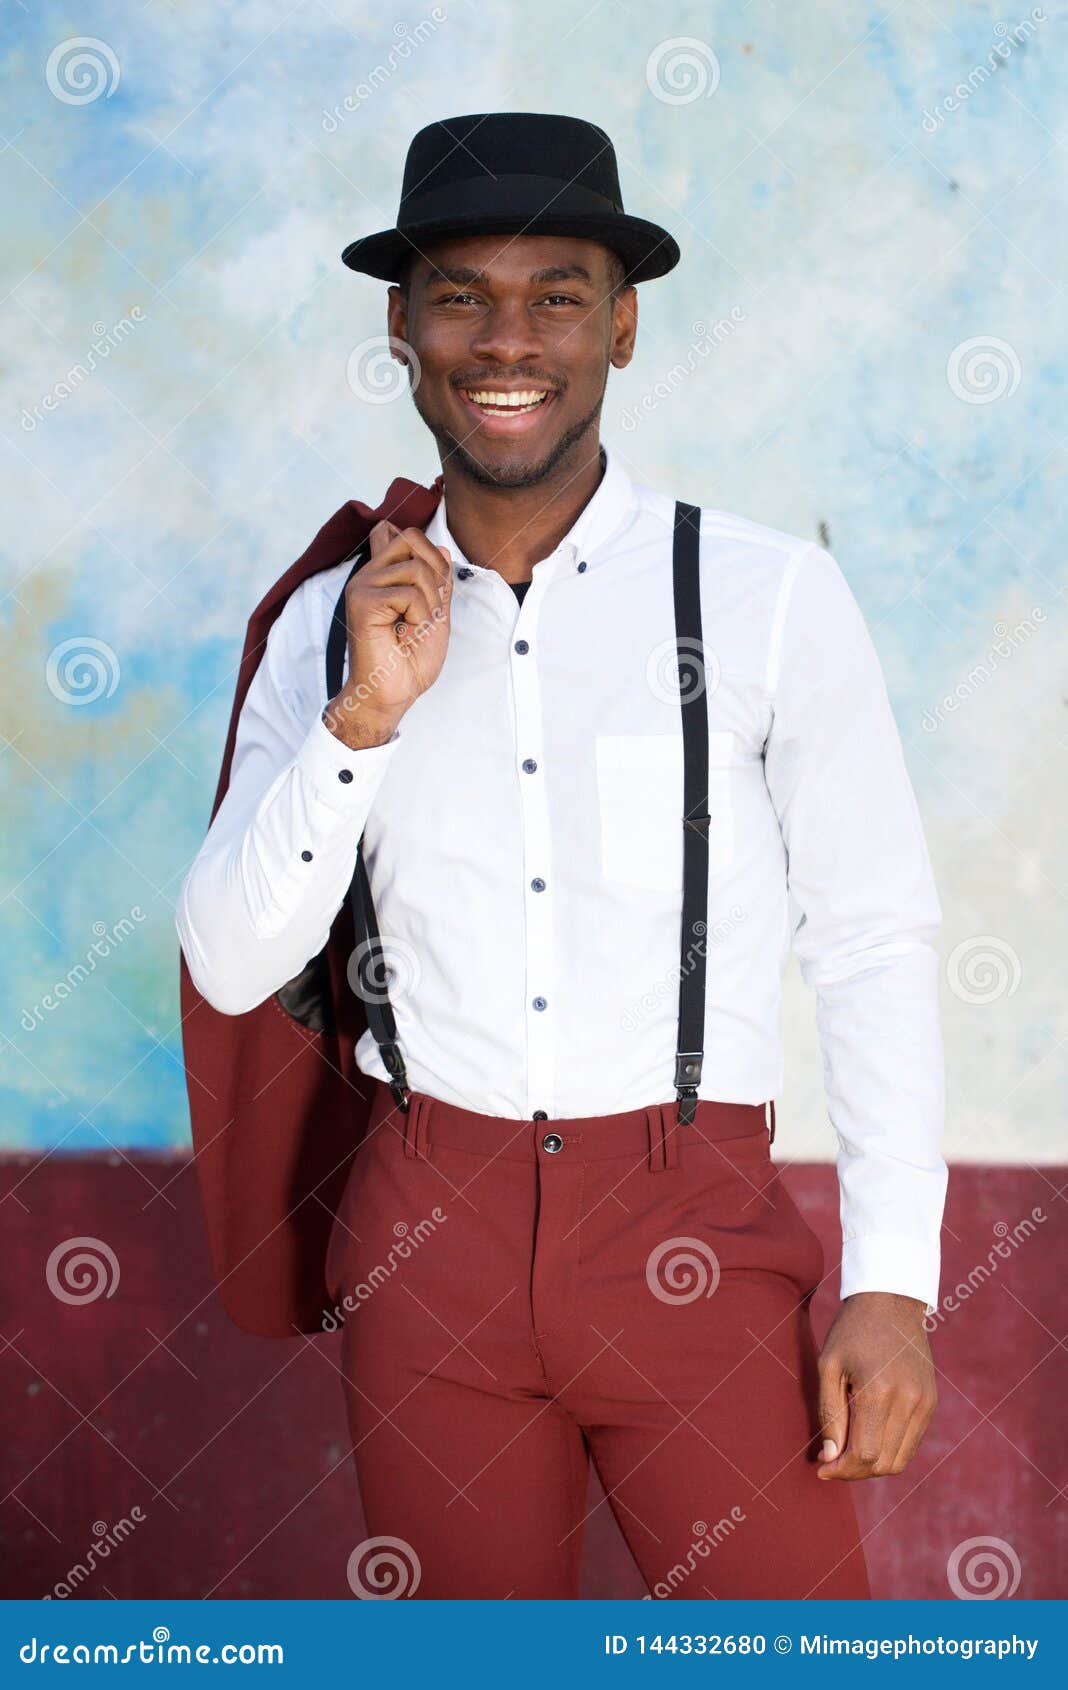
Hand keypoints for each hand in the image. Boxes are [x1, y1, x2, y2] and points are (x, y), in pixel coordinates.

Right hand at [324, 520, 453, 748]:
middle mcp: (369, 576)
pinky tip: (406, 634)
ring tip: (414, 627)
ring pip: (416, 567)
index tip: (431, 591)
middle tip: (427, 610)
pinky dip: (420, 617)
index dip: (429, 554)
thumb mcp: (436, 614)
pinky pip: (409, 593)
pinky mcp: (361, 602)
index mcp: (382, 576)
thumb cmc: (409, 661)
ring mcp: (362, 586)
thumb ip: (437, 582)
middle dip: (435, 574)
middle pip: (412, 538)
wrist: (392, 694)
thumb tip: (441, 549)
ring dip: (430, 602)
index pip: (401, 534)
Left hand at [816, 1292, 935, 1479]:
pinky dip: (890, 1450)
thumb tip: (830, 1458)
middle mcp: (909, 1401)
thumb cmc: (852, 1331)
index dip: (841, 1469)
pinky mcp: (931, 1402)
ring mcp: (925, 1403)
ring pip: (900, 1459)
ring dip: (873, 1465)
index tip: (821, 1467)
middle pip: (883, 1463)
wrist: (891, 1301)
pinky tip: (868, 1439)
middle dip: (854, 1471)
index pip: (864, 1454)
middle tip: (831, 1462)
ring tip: (848, 1453)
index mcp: (879, 1391)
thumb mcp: (829, 1366)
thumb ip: (829, 1415)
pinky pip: (911, 1442)